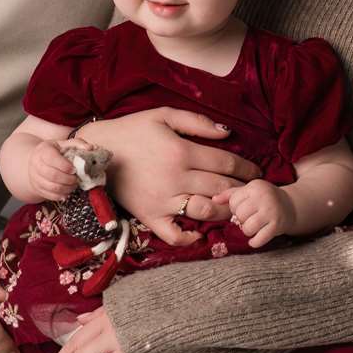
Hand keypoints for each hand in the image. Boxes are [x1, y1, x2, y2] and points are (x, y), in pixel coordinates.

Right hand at [29, 138, 84, 201]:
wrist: (36, 162)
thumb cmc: (54, 152)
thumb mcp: (63, 144)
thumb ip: (77, 143)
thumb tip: (91, 148)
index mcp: (43, 150)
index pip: (52, 159)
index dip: (65, 166)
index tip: (74, 169)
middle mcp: (36, 164)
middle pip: (52, 175)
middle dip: (68, 179)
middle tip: (76, 179)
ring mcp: (35, 177)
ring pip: (52, 187)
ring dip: (66, 188)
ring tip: (73, 185)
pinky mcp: (37, 188)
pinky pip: (50, 196)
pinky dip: (61, 195)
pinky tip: (67, 191)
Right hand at [80, 108, 260, 245]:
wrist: (96, 150)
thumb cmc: (131, 130)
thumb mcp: (163, 115)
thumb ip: (197, 122)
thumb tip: (228, 133)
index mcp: (182, 151)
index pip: (226, 163)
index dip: (246, 168)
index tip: (256, 172)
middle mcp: (176, 178)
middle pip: (221, 188)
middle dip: (242, 190)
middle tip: (253, 192)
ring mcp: (163, 200)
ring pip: (206, 211)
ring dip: (226, 211)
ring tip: (235, 208)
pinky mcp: (150, 216)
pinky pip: (174, 234)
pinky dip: (190, 237)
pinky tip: (200, 232)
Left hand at [214, 179, 294, 247]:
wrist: (290, 206)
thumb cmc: (264, 198)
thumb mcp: (249, 191)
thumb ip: (230, 194)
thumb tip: (213, 200)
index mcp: (255, 187)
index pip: (234, 202)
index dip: (235, 208)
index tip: (243, 209)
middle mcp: (264, 197)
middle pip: (240, 215)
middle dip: (240, 220)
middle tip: (247, 219)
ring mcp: (272, 212)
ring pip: (247, 228)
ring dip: (247, 231)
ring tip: (252, 227)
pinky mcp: (277, 226)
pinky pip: (259, 239)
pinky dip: (254, 242)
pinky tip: (255, 239)